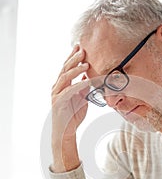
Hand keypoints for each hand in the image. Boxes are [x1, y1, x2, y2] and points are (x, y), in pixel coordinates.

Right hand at [51, 45, 89, 171]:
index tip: (79, 47)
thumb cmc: (74, 115)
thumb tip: (88, 77)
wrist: (66, 131)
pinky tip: (85, 81)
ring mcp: (56, 94)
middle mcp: (57, 87)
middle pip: (64, 69)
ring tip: (85, 63)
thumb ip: (84, 88)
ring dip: (75, 69)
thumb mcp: (82, 99)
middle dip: (73, 58)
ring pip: (65, 77)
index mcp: (62, 85)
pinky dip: (77, 85)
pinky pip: (68, 91)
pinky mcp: (58, 103)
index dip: (72, 57)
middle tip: (82, 49)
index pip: (67, 67)